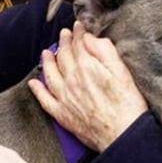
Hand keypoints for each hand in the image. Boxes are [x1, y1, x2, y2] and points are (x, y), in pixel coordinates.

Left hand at [28, 21, 147, 151]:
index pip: (78, 44)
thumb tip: (89, 38)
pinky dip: (37, 90)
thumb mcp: (122, 71)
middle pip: (63, 56)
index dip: (78, 33)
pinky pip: (45, 99)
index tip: (78, 27)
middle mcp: (71, 80)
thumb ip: (104, 51)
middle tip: (64, 34)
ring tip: (46, 52)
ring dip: (47, 61)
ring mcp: (64, 97)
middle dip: (63, 42)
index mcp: (87, 67)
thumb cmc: (127, 104)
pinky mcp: (62, 114)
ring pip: (50, 74)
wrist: (123, 135)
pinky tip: (34, 83)